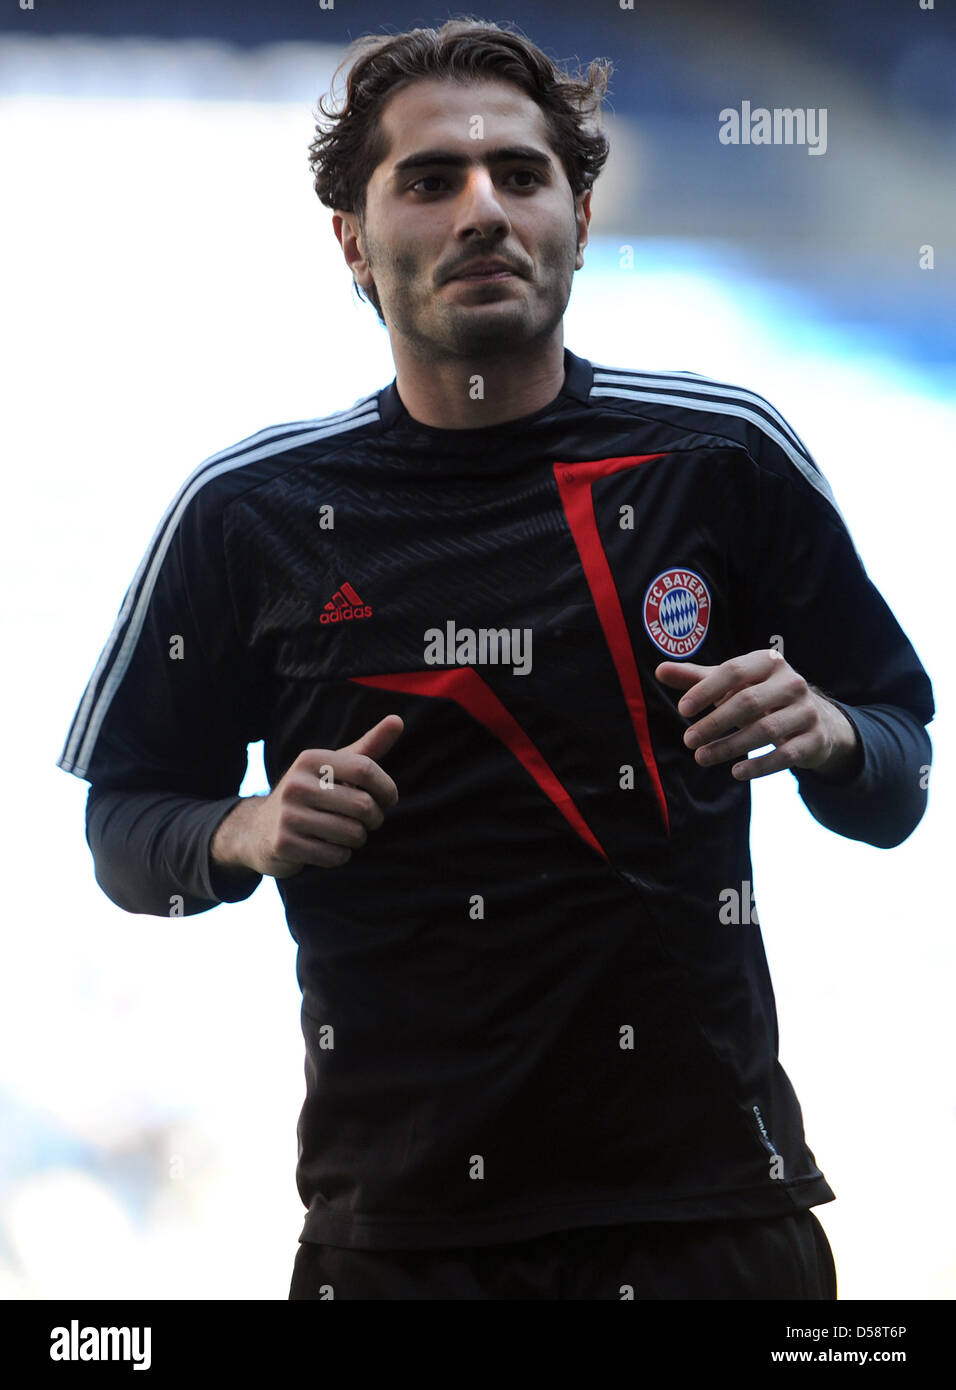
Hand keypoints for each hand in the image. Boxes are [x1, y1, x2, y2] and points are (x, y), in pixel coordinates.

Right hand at [212, 714, 403, 877]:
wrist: (259, 829)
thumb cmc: (312, 793)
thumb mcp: (335, 767)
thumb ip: (368, 747)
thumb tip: (397, 720)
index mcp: (310, 760)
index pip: (365, 768)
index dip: (387, 788)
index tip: (389, 799)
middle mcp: (295, 784)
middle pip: (363, 805)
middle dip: (375, 818)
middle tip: (368, 821)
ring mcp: (287, 815)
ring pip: (352, 833)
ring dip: (359, 838)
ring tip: (348, 833)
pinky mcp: (284, 844)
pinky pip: (335, 855)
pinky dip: (341, 855)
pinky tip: (328, 847)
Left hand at [654, 649, 859, 781]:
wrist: (816, 721)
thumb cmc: (762, 697)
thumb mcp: (732, 685)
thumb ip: (698, 678)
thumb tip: (659, 671)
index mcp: (769, 662)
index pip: (734, 671)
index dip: (707, 690)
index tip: (683, 710)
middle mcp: (792, 683)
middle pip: (749, 702)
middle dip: (715, 723)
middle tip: (688, 740)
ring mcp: (807, 711)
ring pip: (765, 730)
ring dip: (730, 746)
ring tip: (702, 758)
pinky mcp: (814, 739)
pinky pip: (786, 754)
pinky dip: (760, 765)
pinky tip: (736, 772)